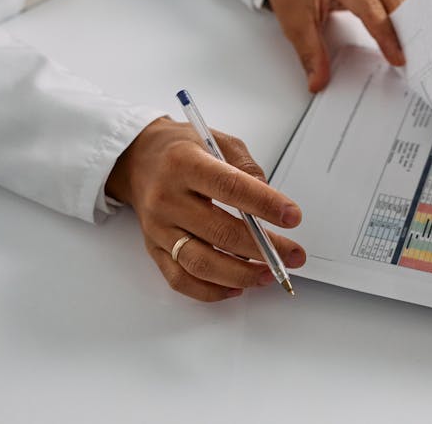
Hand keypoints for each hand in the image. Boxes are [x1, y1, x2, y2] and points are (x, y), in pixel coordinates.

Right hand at [106, 117, 305, 301]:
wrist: (138, 159)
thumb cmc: (181, 149)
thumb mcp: (218, 140)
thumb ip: (246, 168)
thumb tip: (271, 202)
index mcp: (184, 163)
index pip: (230, 187)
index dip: (265, 205)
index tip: (293, 217)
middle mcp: (167, 198)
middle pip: (220, 232)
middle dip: (264, 248)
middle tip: (293, 254)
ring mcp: (158, 227)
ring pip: (201, 263)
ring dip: (241, 275)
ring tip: (268, 274)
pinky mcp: (153, 248)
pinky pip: (181, 279)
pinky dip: (211, 291)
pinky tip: (236, 287)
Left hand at [267, 0, 406, 92]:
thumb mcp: (295, 23)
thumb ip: (310, 54)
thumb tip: (318, 81)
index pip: (372, 10)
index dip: (388, 37)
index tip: (398, 58)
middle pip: (394, 1)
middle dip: (406, 31)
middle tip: (415, 58)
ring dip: (409, 24)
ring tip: (416, 49)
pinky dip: (404, 16)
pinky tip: (409, 34)